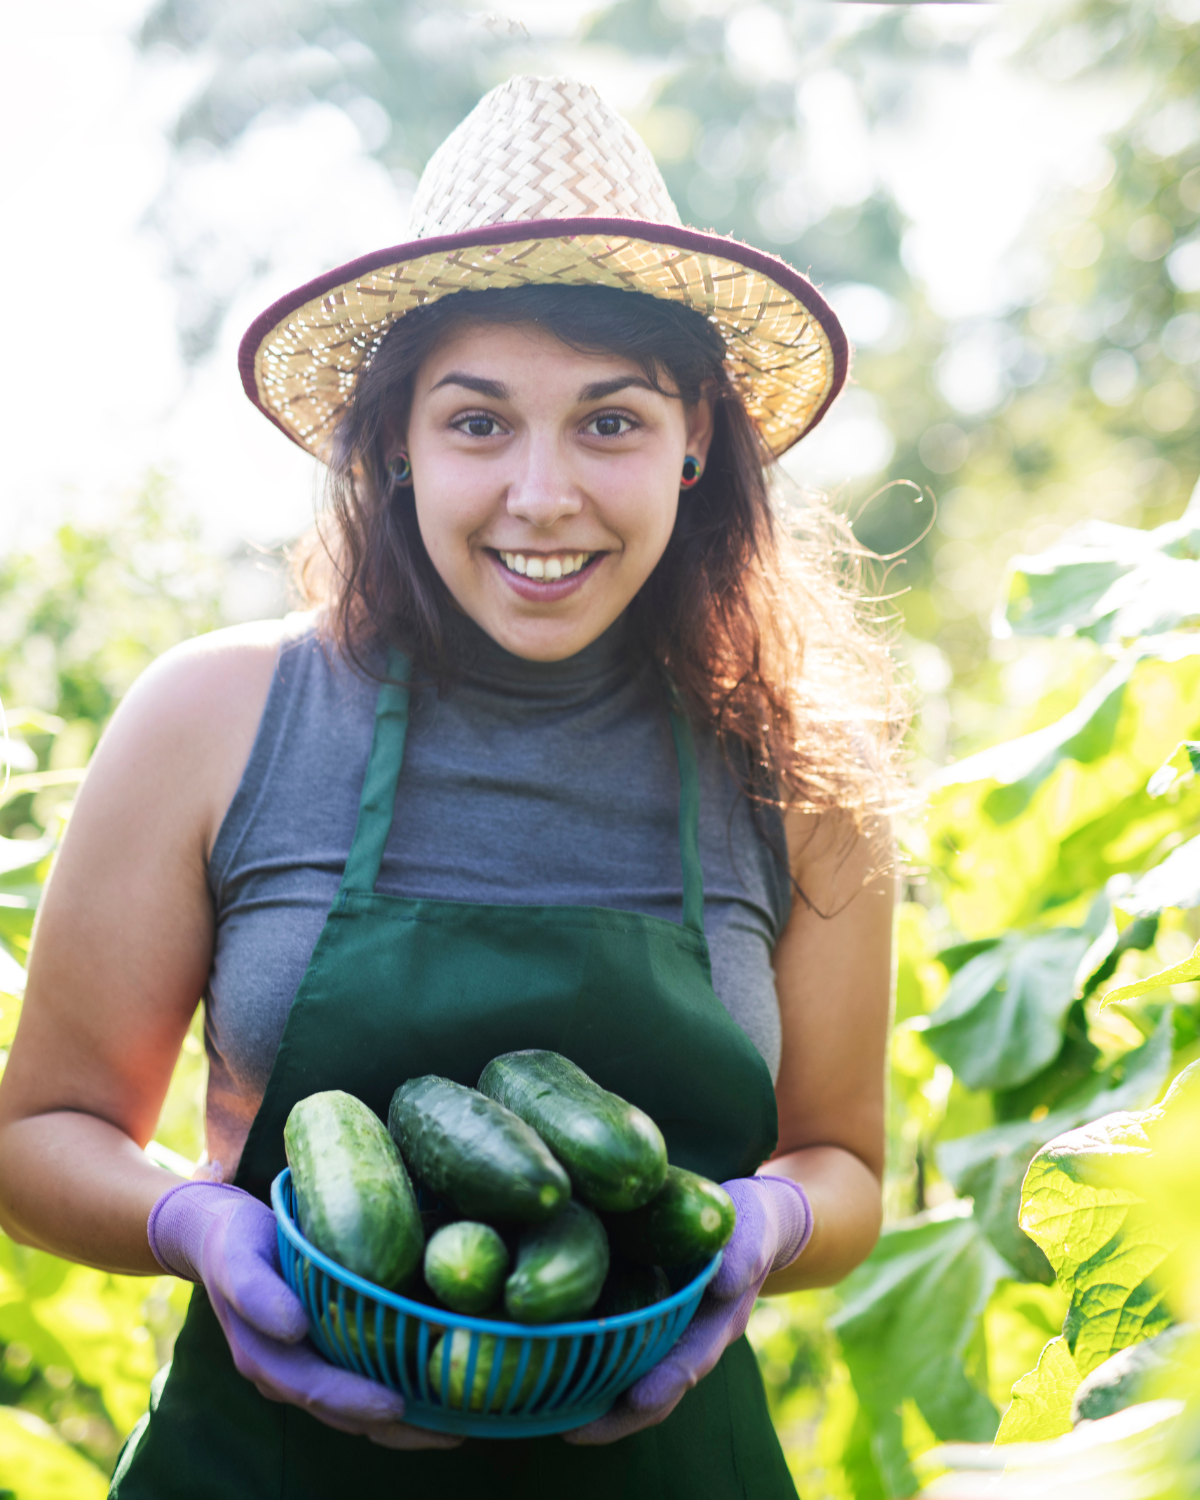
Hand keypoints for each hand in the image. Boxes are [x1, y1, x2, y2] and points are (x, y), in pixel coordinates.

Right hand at [148, 1181, 459, 1449]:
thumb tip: (295, 1328)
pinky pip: (355, 1388)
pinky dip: (392, 1398)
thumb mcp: (238, 1257)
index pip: (316, 1389)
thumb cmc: (234, 1241)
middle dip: (397, 1428)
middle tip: (451, 1432)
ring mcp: (299, 1371)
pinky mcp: (315, 1357)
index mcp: (264, 1358)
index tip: (398, 1406)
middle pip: (343, 1413)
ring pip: (352, 1411)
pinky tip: (431, 1395)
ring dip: (401, 1426)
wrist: (218, 1237)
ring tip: (454, 1427)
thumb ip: (258, 1292)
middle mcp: (283, 1375)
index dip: (357, 1401)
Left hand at [564, 1174, 811, 1444]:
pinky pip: (623, 1356)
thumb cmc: (751, 1222)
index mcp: (721, 1324)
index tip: (635, 1401)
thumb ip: (744, 1253)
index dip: (664, 1384)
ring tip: (555, 1417)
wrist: (752, 1223)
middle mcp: (694, 1341)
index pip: (691, 1362)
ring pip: (636, 1381)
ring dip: (600, 1404)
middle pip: (657, 1391)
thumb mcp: (753, 1229)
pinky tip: (558, 1369)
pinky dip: (595, 1370)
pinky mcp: (650, 1323)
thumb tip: (723, 1283)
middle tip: (573, 1432)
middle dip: (618, 1416)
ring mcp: (672, 1337)